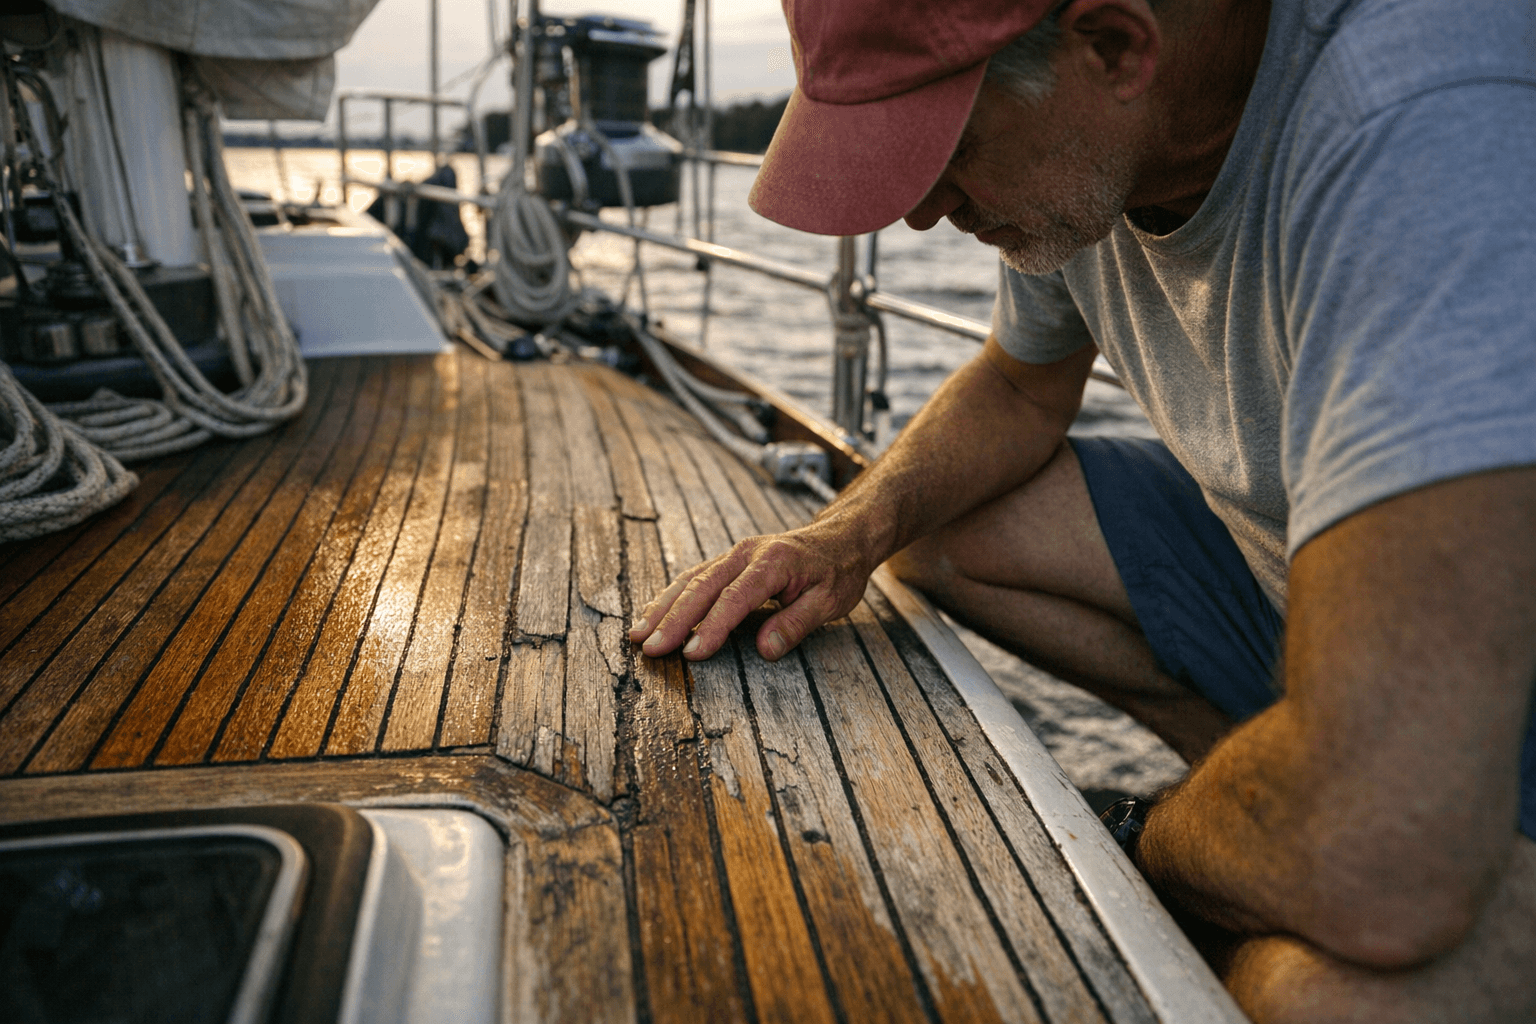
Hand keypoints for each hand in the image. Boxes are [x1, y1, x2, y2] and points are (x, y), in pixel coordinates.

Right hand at [628, 523, 876, 661]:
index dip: (711, 628)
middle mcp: (747, 554)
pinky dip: (671, 596)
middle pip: (702, 588)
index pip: (735, 599)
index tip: (691, 654)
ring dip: (663, 608)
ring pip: (690, 580)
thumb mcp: (831, 602)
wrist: (841, 538)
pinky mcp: (729, 560)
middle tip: (650, 648)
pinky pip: (694, 577)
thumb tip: (766, 650)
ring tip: (638, 634)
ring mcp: (734, 554)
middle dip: (673, 620)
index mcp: (773, 563)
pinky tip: (654, 614)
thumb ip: (797, 624)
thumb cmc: (838, 571)